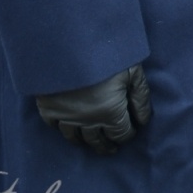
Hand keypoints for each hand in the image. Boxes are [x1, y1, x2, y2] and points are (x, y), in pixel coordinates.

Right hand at [36, 64, 151, 154]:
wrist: (70, 44)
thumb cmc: (108, 56)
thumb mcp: (133, 72)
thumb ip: (141, 98)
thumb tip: (143, 121)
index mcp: (111, 113)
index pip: (121, 134)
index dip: (128, 135)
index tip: (131, 131)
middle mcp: (87, 121)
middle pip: (98, 142)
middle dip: (107, 145)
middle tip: (112, 148)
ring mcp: (66, 117)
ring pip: (75, 138)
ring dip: (85, 142)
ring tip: (91, 143)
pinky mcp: (49, 109)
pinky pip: (55, 127)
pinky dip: (62, 129)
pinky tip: (68, 127)